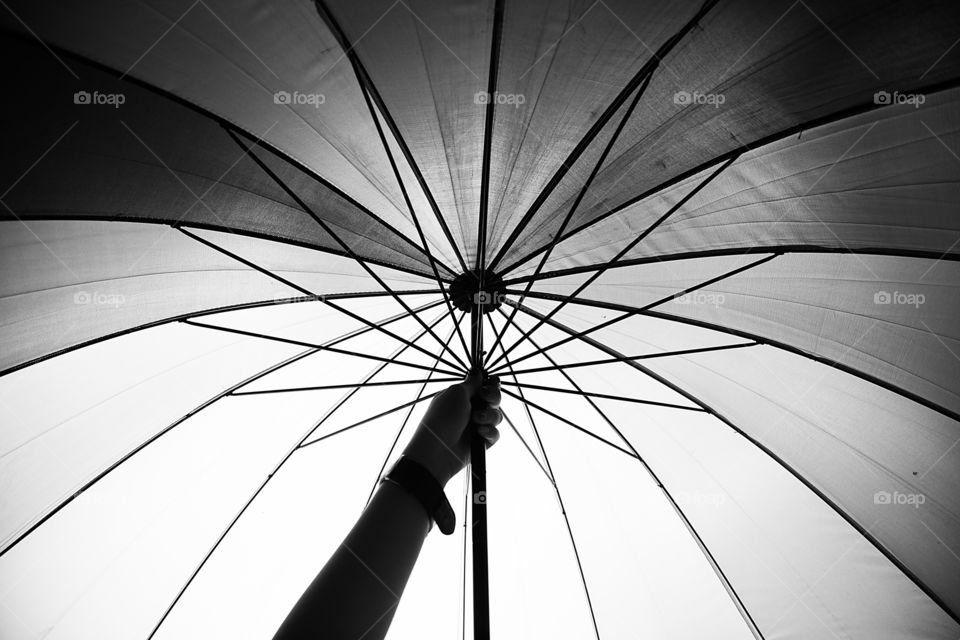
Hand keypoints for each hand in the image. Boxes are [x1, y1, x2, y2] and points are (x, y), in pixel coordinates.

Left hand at [402, 372, 501, 487]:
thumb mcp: (456, 393)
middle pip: (493, 399)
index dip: (490, 385)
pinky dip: (489, 432)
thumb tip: (479, 373)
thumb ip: (472, 383)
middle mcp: (469, 410)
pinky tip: (480, 433)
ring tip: (476, 421)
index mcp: (461, 396)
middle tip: (485, 399)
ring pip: (496, 416)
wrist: (437, 450)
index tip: (492, 382)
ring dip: (489, 416)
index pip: (483, 387)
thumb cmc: (443, 418)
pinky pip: (495, 433)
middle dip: (493, 397)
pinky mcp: (481, 442)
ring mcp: (476, 426)